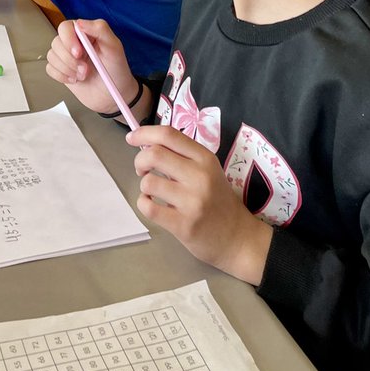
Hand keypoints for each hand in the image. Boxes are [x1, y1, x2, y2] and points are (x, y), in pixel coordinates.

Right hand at [46, 19, 134, 115]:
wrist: (112, 95)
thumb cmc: (116, 70)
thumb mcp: (114, 47)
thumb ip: (101, 30)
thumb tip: (80, 22)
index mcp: (85, 33)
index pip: (66, 27)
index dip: (68, 40)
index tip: (78, 53)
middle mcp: (73, 43)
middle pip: (56, 42)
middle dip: (69, 59)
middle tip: (85, 69)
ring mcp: (66, 56)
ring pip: (52, 56)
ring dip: (68, 68)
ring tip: (84, 75)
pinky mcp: (61, 70)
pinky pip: (50, 69)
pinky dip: (62, 76)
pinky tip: (75, 80)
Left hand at [125, 124, 272, 284]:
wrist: (237, 238)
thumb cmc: (217, 200)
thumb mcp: (207, 171)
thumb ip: (182, 156)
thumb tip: (145, 144)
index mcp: (205, 158)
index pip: (169, 134)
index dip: (145, 133)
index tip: (132, 137)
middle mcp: (200, 176)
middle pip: (154, 154)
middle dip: (139, 160)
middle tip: (142, 170)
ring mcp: (192, 202)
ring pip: (149, 182)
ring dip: (144, 185)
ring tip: (153, 192)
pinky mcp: (183, 225)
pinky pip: (149, 208)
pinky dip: (143, 203)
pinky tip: (152, 205)